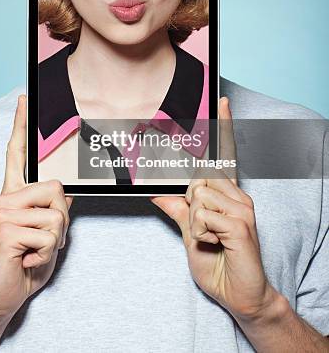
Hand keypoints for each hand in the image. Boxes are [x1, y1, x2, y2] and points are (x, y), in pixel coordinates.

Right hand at [0, 94, 72, 322]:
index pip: (16, 153)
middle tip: (44, 240)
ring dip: (55, 240)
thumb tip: (67, 188)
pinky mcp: (5, 229)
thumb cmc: (25, 260)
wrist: (3, 293)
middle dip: (61, 218)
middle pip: (56, 188)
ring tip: (35, 251)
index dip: (21, 125)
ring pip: (57, 214)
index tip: (24, 99)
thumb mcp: (45, 230)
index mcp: (13, 194)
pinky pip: (49, 234)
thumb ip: (53, 206)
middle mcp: (4, 197)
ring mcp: (2, 212)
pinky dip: (47, 253)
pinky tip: (27, 259)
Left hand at [151, 97, 275, 320]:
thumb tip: (156, 190)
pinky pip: (202, 215)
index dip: (223, 127)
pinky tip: (215, 244)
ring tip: (210, 238)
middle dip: (190, 203)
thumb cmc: (217, 262)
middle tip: (203, 228)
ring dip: (194, 221)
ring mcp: (241, 207)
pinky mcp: (240, 223)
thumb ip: (177, 208)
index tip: (222, 102)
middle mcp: (237, 195)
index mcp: (228, 193)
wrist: (240, 295)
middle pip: (197, 177)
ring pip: (196, 194)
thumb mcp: (190, 232)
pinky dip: (200, 233)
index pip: (225, 155)